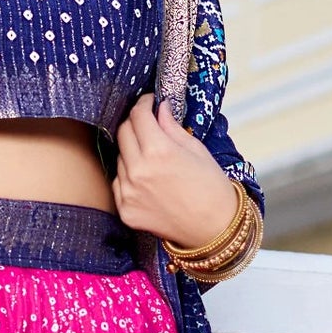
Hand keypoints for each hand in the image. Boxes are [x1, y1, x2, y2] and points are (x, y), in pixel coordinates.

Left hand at [112, 94, 239, 248]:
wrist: (214, 229)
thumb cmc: (212, 188)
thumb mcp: (196, 150)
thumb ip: (172, 127)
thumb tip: (159, 108)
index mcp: (159, 151)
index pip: (138, 116)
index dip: (143, 104)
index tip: (149, 103)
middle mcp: (138, 171)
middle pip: (123, 133)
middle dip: (135, 123)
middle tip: (147, 124)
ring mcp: (128, 192)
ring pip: (119, 158)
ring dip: (131, 151)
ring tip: (152, 157)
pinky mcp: (125, 211)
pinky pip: (118, 183)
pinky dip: (128, 176)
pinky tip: (147, 179)